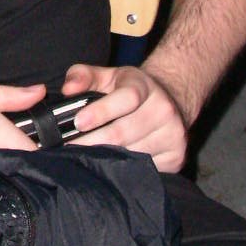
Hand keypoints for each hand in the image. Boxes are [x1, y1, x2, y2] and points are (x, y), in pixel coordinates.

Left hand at [58, 63, 189, 171]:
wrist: (170, 102)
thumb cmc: (129, 90)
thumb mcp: (106, 76)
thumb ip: (82, 76)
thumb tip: (68, 90)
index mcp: (145, 85)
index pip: (127, 98)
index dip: (101, 111)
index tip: (78, 122)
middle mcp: (164, 109)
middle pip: (123, 132)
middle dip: (91, 142)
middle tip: (68, 148)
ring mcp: (173, 135)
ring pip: (131, 154)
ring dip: (105, 158)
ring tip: (85, 157)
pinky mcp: (177, 157)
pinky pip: (143, 169)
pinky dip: (123, 169)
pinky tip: (110, 166)